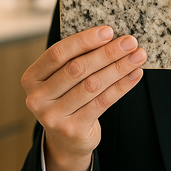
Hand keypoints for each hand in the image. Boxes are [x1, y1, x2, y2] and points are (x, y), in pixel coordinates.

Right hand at [22, 26, 146, 170]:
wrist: (66, 140)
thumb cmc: (69, 97)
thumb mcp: (63, 77)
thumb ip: (78, 58)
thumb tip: (113, 37)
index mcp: (32, 77)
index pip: (57, 53)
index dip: (84, 40)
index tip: (108, 31)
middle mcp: (37, 97)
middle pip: (77, 68)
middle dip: (107, 53)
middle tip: (130, 42)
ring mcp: (53, 116)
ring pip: (93, 85)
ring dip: (119, 67)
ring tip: (138, 56)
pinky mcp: (72, 130)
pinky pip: (103, 102)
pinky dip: (122, 86)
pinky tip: (135, 74)